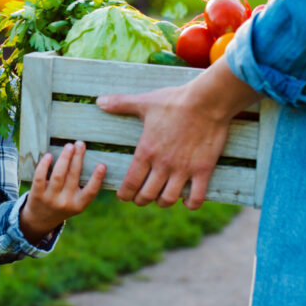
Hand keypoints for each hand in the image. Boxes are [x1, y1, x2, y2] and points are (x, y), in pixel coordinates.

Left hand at [19, 141, 105, 243]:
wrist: (40, 220)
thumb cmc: (62, 204)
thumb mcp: (75, 202)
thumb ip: (82, 187)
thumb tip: (87, 159)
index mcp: (78, 205)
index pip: (90, 191)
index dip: (97, 178)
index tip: (102, 164)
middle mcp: (65, 202)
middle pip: (73, 177)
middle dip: (78, 158)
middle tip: (81, 144)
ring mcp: (50, 199)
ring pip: (58, 175)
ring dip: (64, 158)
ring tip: (69, 146)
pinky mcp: (36, 195)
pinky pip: (40, 177)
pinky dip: (44, 165)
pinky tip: (49, 155)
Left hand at [96, 59, 260, 209]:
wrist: (207, 101)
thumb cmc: (174, 101)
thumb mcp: (144, 102)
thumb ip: (120, 104)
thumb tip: (99, 101)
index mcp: (146, 151)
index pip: (130, 183)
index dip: (125, 194)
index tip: (123, 196)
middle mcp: (163, 164)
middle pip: (146, 195)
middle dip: (140, 200)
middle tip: (140, 199)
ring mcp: (183, 169)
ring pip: (168, 199)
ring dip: (163, 203)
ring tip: (161, 199)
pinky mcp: (203, 170)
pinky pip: (196, 197)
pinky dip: (190, 204)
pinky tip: (186, 200)